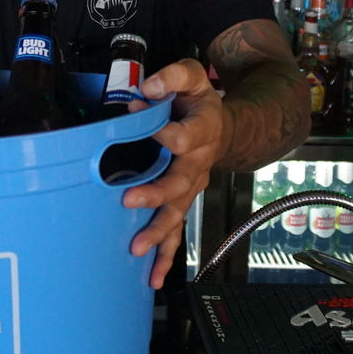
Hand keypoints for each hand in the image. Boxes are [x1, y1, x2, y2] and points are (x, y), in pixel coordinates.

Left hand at [123, 58, 228, 289]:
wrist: (223, 127)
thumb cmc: (198, 102)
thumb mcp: (193, 77)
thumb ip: (173, 76)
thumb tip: (147, 88)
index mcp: (202, 133)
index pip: (182, 137)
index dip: (160, 129)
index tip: (135, 113)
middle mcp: (197, 164)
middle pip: (178, 184)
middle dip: (155, 195)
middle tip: (129, 200)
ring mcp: (191, 187)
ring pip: (177, 215)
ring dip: (158, 234)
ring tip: (137, 249)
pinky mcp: (183, 201)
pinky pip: (176, 231)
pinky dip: (164, 255)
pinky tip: (152, 277)